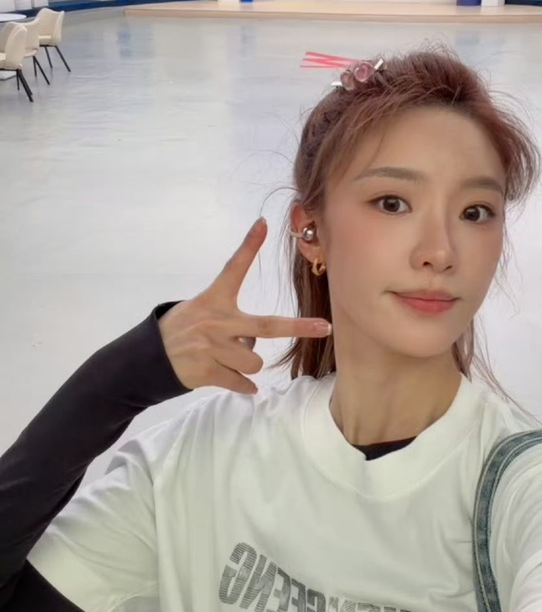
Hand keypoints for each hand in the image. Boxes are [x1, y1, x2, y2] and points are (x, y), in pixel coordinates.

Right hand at [158, 219, 331, 393]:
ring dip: (248, 364)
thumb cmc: (182, 330)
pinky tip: (238, 382)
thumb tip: (254, 342)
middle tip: (324, 327)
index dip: (248, 246)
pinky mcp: (207, 372)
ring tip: (227, 357)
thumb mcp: (199, 310)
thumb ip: (228, 318)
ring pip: (254, 361)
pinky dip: (244, 386)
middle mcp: (216, 322)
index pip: (233, 268)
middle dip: (299, 327)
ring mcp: (212, 348)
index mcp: (214, 300)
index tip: (262, 224)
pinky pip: (241, 383)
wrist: (147, 359)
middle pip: (266, 327)